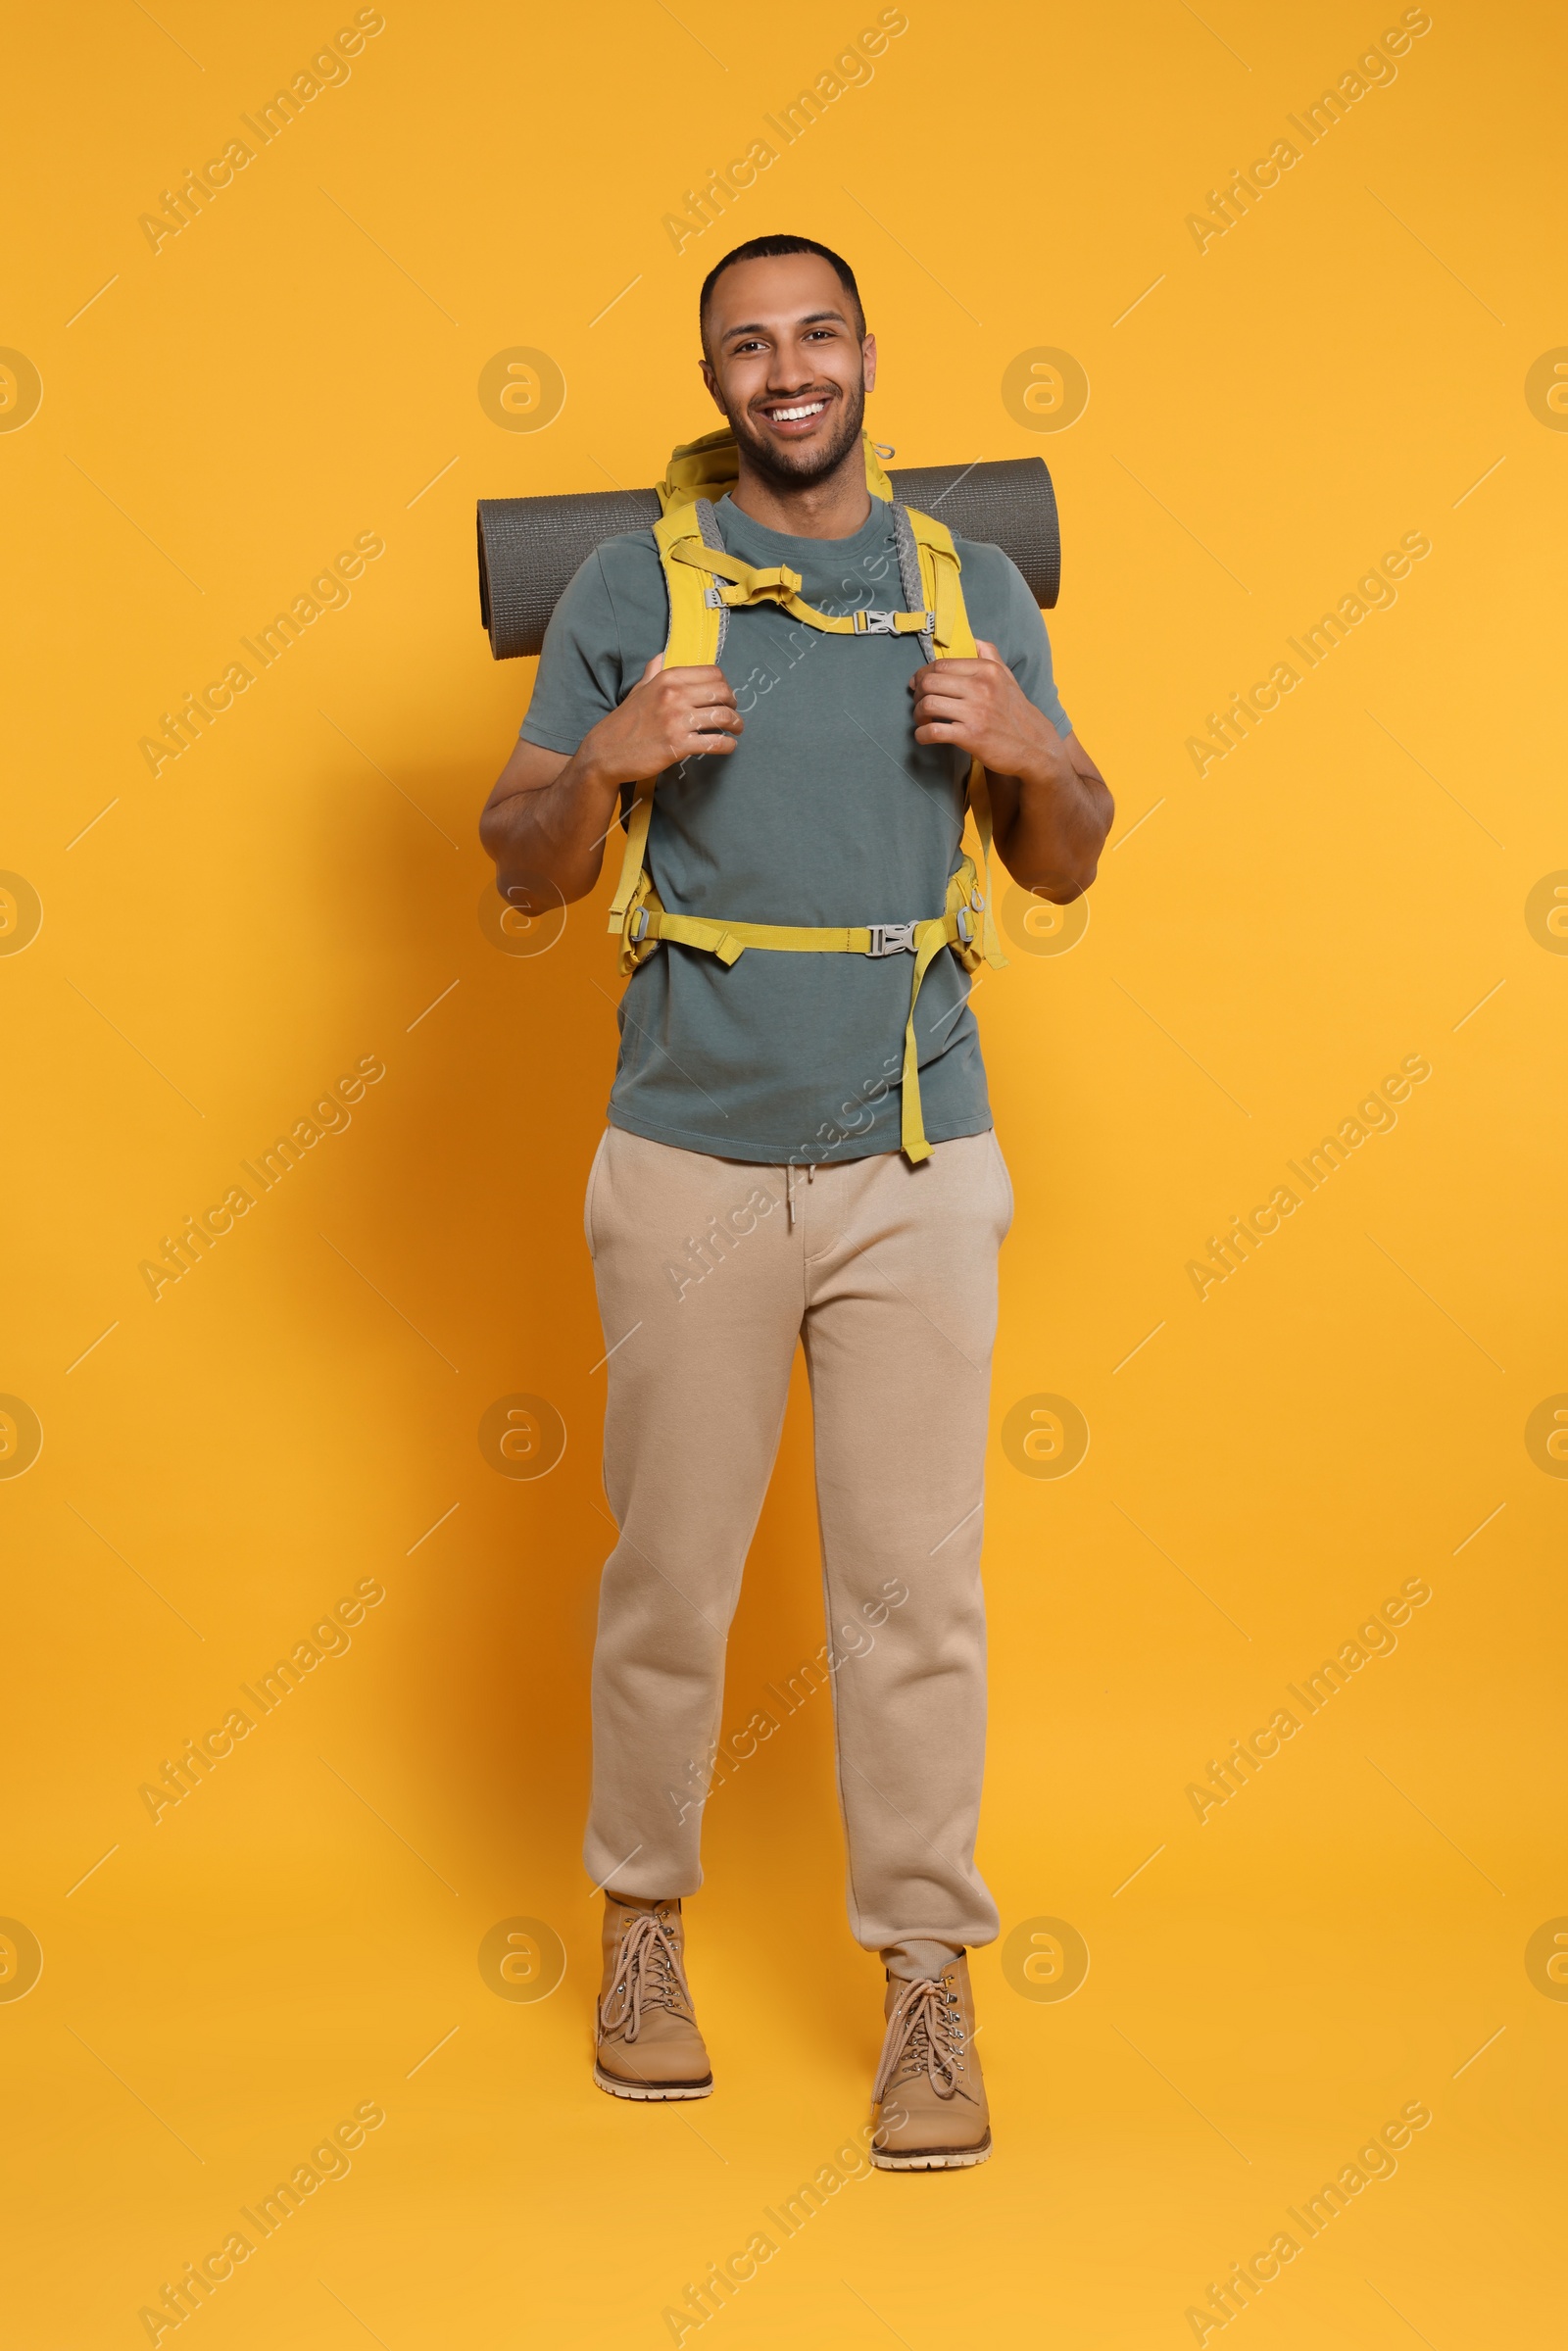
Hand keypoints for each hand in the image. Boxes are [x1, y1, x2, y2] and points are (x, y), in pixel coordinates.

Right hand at [582, 654, 742, 785]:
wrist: (606, 752)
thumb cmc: (624, 722)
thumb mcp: (638, 690)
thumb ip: (653, 672)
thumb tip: (661, 656)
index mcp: (667, 678)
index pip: (713, 673)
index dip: (725, 685)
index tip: (725, 696)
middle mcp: (673, 696)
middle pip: (722, 692)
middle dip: (734, 704)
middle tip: (733, 714)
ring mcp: (676, 721)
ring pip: (723, 717)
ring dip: (736, 724)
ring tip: (736, 730)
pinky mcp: (677, 745)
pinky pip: (714, 743)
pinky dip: (727, 745)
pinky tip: (727, 746)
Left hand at [908, 638, 1065, 785]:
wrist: (1034, 747)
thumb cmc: (1016, 712)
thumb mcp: (1007, 678)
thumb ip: (991, 656)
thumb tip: (974, 640)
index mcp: (987, 670)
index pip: (941, 664)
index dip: (922, 674)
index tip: (917, 685)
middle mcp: (982, 687)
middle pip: (930, 682)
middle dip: (917, 694)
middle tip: (919, 704)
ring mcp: (976, 712)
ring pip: (928, 704)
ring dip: (917, 714)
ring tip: (922, 721)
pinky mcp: (971, 736)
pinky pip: (934, 731)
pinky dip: (922, 735)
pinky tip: (924, 737)